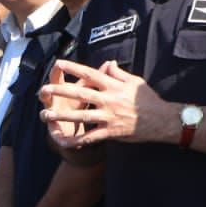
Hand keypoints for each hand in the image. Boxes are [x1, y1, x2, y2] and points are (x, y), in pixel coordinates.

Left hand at [40, 59, 176, 148]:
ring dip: (63, 117)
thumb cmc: (148, 99)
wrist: (162, 120)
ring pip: (82, 116)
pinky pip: (91, 137)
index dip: (73, 68)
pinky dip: (77, 141)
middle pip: (80, 94)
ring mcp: (109, 117)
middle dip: (60, 92)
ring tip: (46, 115)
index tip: (58, 64)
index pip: (90, 74)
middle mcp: (109, 100)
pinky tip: (64, 142)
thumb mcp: (135, 81)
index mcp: (113, 86)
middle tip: (43, 90)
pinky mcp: (111, 132)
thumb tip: (108, 64)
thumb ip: (118, 73)